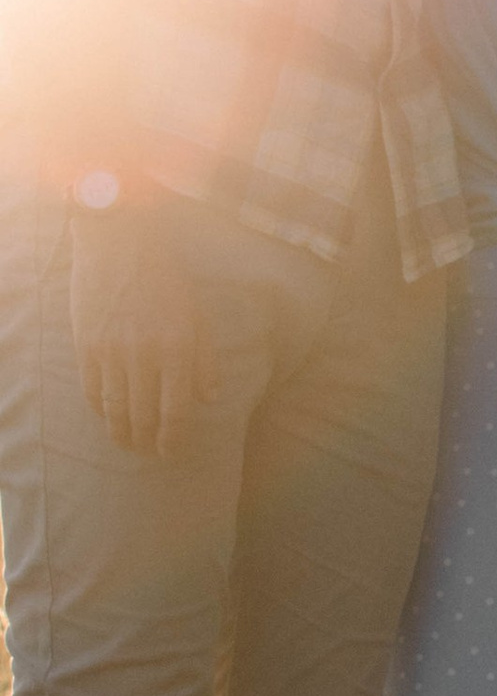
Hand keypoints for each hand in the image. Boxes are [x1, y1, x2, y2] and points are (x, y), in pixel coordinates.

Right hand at [69, 203, 213, 454]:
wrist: (118, 241)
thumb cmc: (165, 277)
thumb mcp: (197, 315)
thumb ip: (204, 361)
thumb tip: (209, 400)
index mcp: (178, 350)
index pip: (176, 412)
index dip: (173, 439)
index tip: (171, 453)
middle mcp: (145, 356)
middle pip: (144, 417)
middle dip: (148, 443)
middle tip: (149, 454)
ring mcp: (112, 352)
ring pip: (116, 410)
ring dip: (122, 434)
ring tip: (128, 443)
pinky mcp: (87, 345)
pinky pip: (92, 390)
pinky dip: (101, 409)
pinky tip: (108, 416)